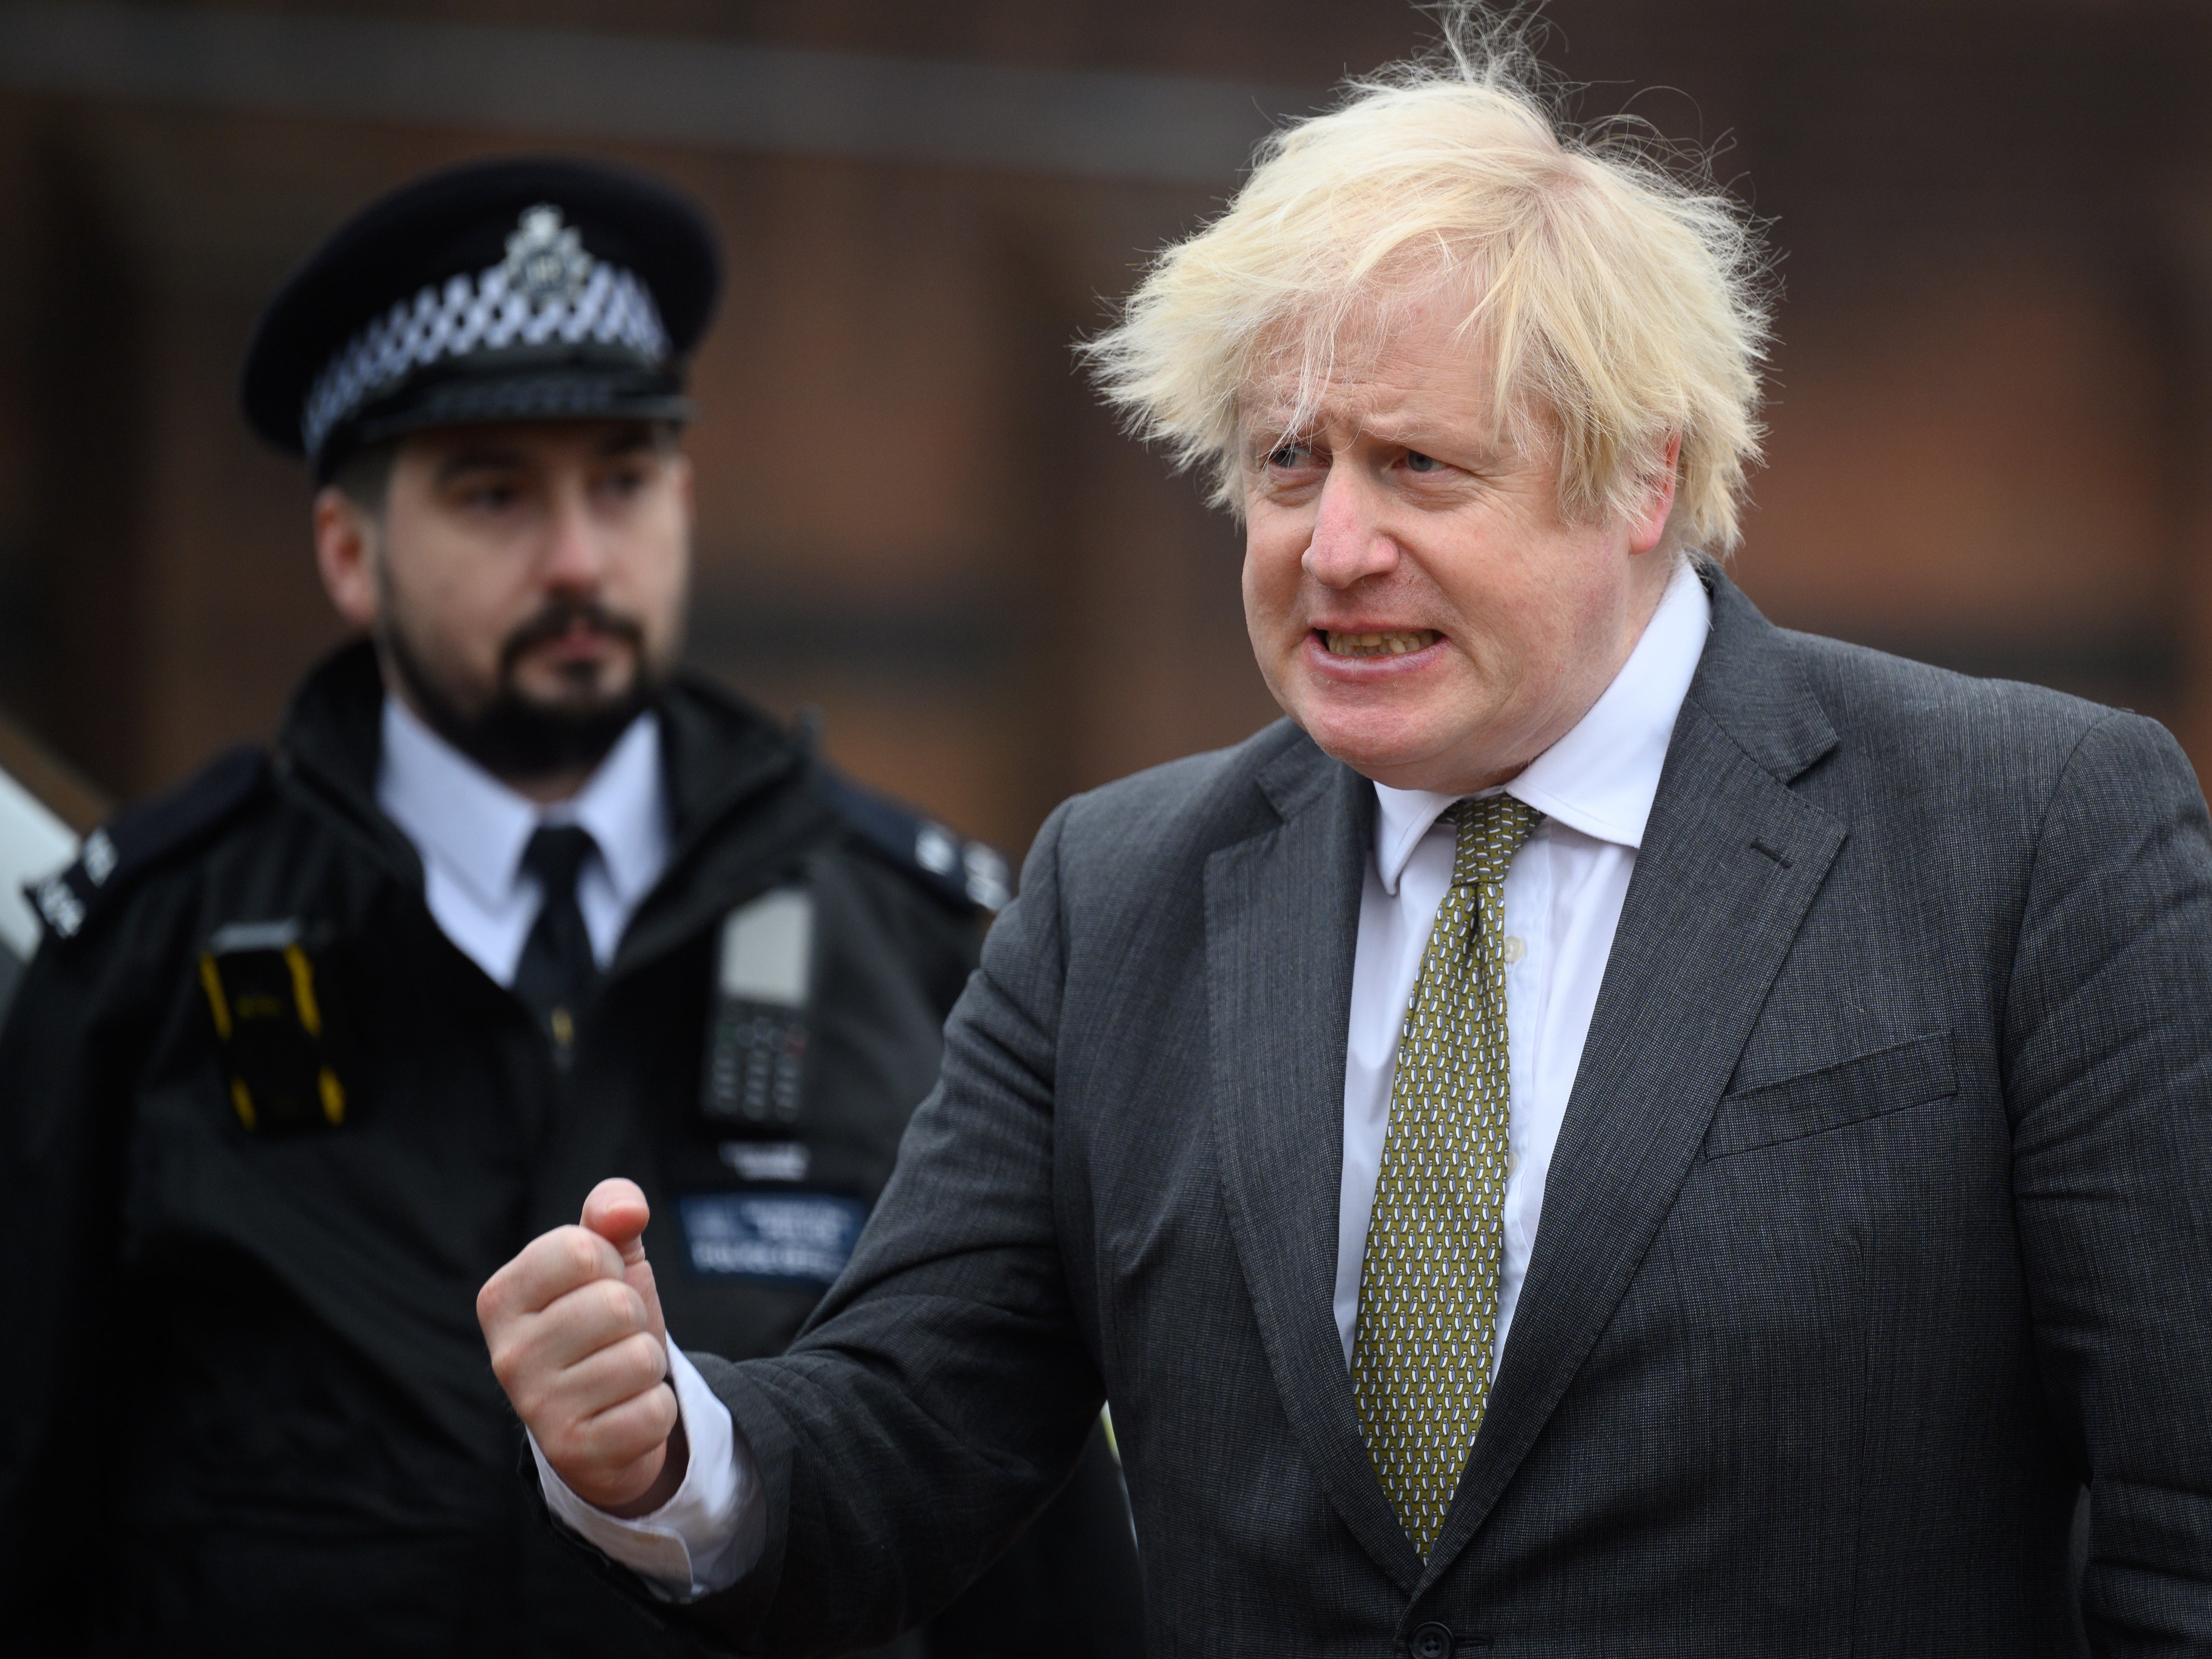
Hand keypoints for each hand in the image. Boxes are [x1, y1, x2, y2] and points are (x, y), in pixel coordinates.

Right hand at [478, 1178, 689, 1516]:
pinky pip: (653, 1410)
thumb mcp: (605, 1263)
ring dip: (647, 1366)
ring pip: (640, 1359)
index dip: (610, 1266)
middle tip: (612, 1341)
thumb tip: (626, 1208)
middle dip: (635, 1320)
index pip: (581, 1250)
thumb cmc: (600, 1329)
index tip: (596, 1290)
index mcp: (501, 1297)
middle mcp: (507, 1355)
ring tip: (618, 1377)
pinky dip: (656, 1409)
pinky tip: (624, 1414)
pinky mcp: (574, 1453)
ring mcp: (536, 1408)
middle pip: (617, 1306)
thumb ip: (609, 1215)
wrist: (605, 1420)